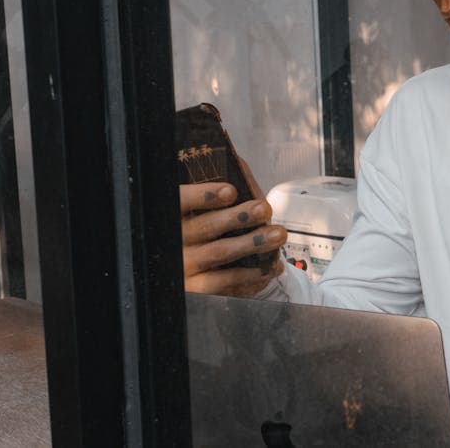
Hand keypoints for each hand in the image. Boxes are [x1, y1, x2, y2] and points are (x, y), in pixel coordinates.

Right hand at [179, 182, 285, 296]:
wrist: (192, 266)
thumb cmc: (204, 223)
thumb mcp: (203, 205)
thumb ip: (218, 185)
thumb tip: (236, 161)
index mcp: (172, 214)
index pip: (180, 201)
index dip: (204, 196)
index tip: (231, 191)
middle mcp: (175, 240)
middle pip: (205, 227)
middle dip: (239, 217)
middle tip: (264, 209)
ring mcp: (185, 266)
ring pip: (219, 253)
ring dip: (252, 243)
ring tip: (277, 234)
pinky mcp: (197, 288)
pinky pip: (224, 282)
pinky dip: (251, 274)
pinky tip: (271, 266)